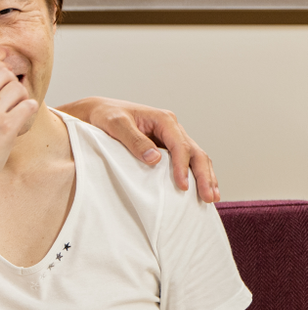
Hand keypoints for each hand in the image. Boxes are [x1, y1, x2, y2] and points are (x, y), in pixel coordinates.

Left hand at [57, 97, 218, 202]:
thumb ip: (133, 140)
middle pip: (195, 152)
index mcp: (163, 120)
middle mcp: (171, 128)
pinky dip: (195, 175)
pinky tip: (199, 189)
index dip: (182, 167)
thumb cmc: (105, 116)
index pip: (180, 145)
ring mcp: (170, 138)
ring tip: (212, 197)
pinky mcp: (166, 148)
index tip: (182, 186)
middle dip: (204, 175)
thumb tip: (154, 159)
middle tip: (209, 197)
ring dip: (205, 177)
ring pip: (196, 157)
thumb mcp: (115, 124)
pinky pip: (186, 161)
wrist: (98, 112)